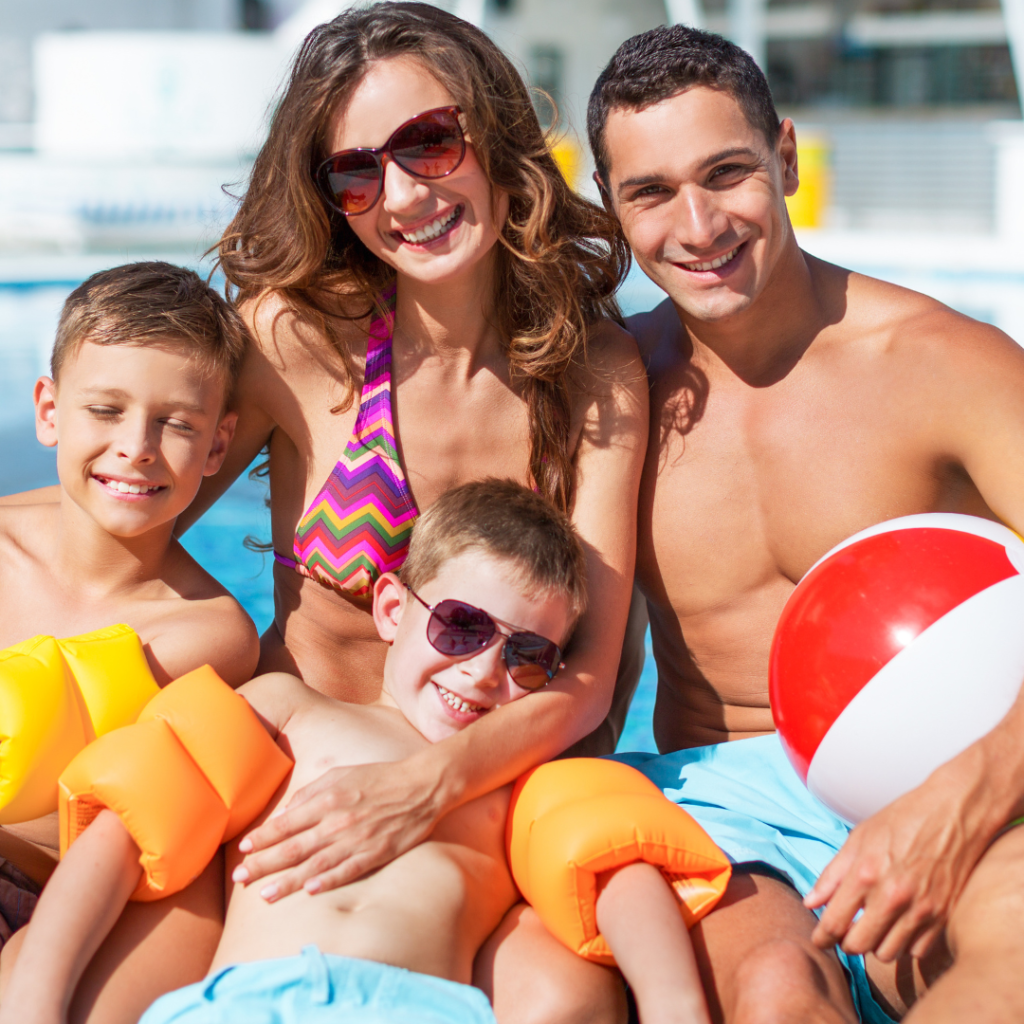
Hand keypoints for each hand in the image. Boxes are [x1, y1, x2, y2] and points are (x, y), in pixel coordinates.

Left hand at [232, 758, 441, 900]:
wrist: (422, 785)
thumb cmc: (378, 778)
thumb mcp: (341, 774)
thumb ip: (311, 793)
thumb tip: (285, 813)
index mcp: (328, 799)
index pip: (287, 822)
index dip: (263, 837)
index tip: (243, 849)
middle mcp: (338, 821)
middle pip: (294, 847)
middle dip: (264, 863)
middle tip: (240, 877)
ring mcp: (357, 839)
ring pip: (315, 864)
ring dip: (287, 880)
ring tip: (264, 894)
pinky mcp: (376, 853)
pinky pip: (348, 870)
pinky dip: (328, 881)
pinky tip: (309, 891)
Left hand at [804, 770, 992, 962]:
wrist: (954, 813)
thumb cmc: (903, 819)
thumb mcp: (859, 838)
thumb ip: (832, 874)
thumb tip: (811, 903)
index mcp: (865, 874)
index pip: (834, 923)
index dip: (821, 937)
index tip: (818, 940)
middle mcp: (892, 896)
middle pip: (859, 945)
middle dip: (847, 942)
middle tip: (847, 930)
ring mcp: (920, 909)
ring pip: (887, 953)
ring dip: (875, 944)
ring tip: (874, 924)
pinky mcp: (944, 917)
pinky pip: (916, 951)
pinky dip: (904, 944)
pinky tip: (900, 924)